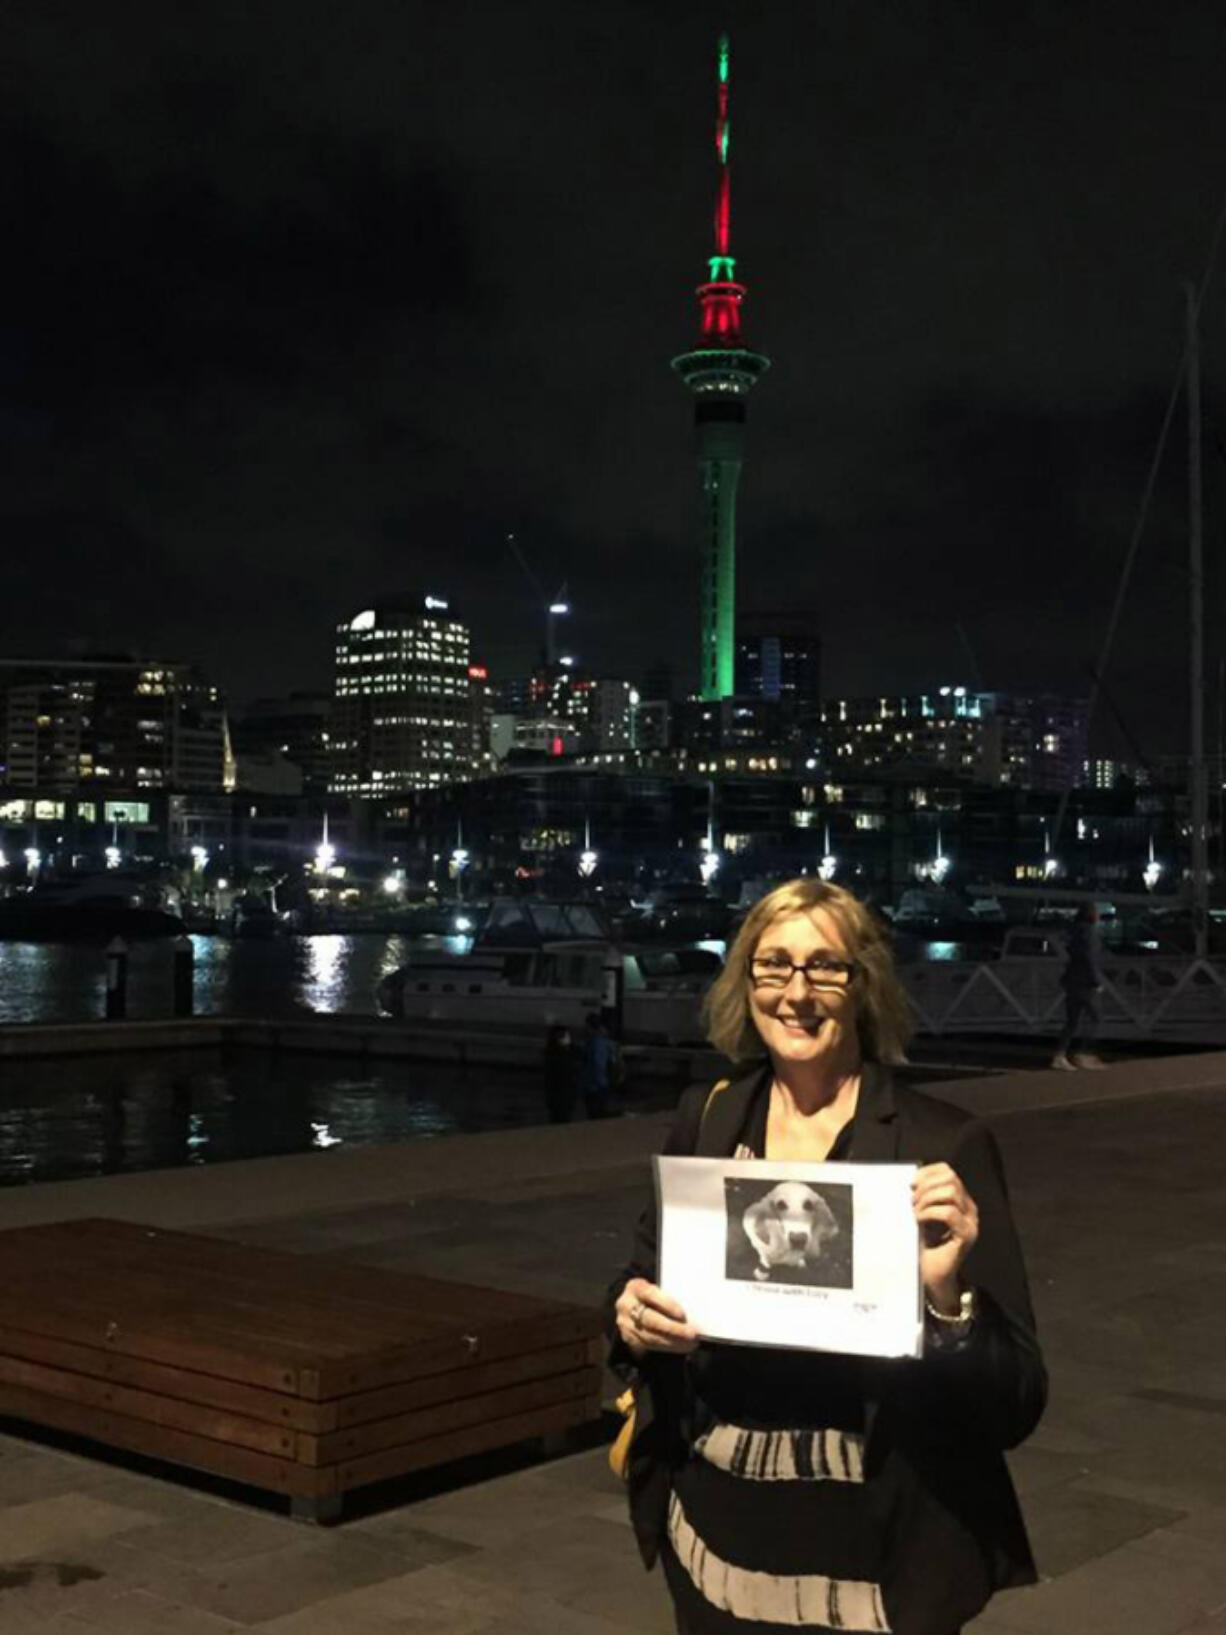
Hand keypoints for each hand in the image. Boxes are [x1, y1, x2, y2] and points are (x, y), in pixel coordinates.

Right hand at [614, 1276, 698, 1357]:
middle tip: (692, 1334)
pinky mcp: (629, 1338)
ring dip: (672, 1341)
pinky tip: (681, 1347)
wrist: (632, 1306)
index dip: (666, 1304)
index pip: (650, 1294)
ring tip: (690, 1343)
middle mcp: (626, 1305)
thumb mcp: (656, 1290)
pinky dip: (667, 1347)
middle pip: (650, 1319)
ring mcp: (626, 1323)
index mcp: (635, 1287)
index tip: (681, 1314)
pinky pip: (649, 1346)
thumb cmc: (652, 1297)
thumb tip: (691, 1311)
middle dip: (673, 1328)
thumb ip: (667, 1298)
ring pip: (650, 1336)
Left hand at [912, 1163, 978, 1310]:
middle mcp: (969, 1208)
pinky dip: (929, 1213)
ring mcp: (970, 1222)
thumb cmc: (925, 1245)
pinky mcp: (966, 1236)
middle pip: (950, 1179)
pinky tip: (919, 1221)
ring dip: (927, 1199)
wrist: (932, 1276)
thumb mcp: (923, 1214)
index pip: (947, 1171)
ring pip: (951, 1193)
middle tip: (912, 1201)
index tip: (911, 1184)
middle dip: (926, 1186)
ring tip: (915, 1212)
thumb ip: (923, 1197)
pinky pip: (949, 1213)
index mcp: (960, 1200)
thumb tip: (912, 1179)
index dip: (927, 1172)